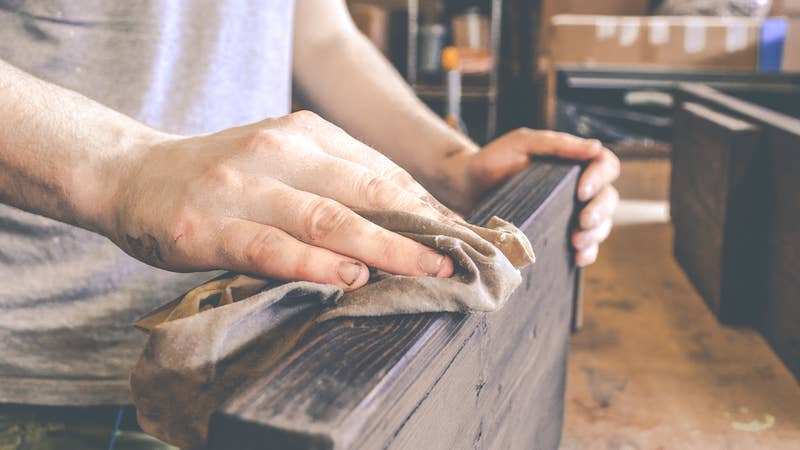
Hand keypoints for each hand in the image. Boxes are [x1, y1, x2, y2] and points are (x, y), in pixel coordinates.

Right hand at [103, 111, 454, 289]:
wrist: (132, 174)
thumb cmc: (221, 174)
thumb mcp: (283, 158)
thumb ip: (336, 180)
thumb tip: (406, 220)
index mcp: (304, 130)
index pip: (380, 171)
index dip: (424, 207)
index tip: (459, 237)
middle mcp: (278, 148)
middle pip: (363, 192)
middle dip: (417, 230)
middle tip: (455, 260)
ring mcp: (243, 186)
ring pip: (325, 218)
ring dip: (381, 248)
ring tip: (422, 271)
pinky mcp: (209, 227)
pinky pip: (271, 248)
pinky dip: (314, 264)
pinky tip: (349, 278)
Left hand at [438, 129, 619, 266]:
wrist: (466, 187)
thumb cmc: (494, 160)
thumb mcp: (523, 143)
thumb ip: (558, 144)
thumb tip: (595, 147)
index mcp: (572, 162)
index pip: (605, 165)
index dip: (600, 178)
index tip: (581, 191)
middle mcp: (576, 188)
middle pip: (608, 198)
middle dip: (600, 212)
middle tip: (582, 222)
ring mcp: (568, 212)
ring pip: (601, 224)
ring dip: (596, 234)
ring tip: (576, 241)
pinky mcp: (558, 234)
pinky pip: (584, 246)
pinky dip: (587, 253)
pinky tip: (578, 257)